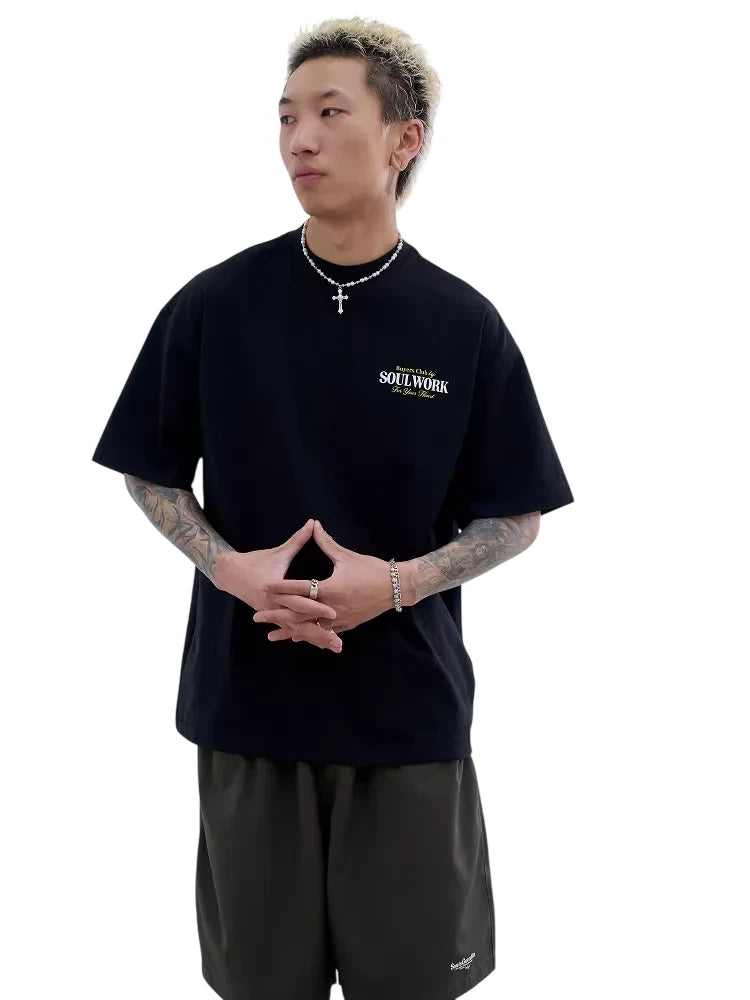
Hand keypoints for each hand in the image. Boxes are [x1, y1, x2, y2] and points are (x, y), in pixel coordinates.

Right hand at [213, 518, 341, 652]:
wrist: (230, 574)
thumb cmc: (256, 560)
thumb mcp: (278, 552)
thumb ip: (298, 540)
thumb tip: (313, 523)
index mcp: (275, 589)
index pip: (299, 599)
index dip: (317, 606)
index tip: (335, 612)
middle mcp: (274, 605)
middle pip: (299, 622)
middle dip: (319, 631)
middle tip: (338, 640)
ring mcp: (273, 613)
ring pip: (297, 630)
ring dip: (316, 639)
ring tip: (336, 646)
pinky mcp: (273, 617)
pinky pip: (291, 630)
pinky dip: (305, 637)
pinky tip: (320, 645)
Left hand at [252, 520, 400, 643]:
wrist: (396, 588)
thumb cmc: (372, 569)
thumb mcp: (347, 556)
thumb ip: (326, 543)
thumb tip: (314, 524)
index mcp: (331, 588)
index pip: (300, 588)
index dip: (280, 587)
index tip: (264, 587)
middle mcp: (332, 606)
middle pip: (299, 613)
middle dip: (277, 616)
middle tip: (257, 617)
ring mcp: (340, 618)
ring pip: (309, 628)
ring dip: (289, 631)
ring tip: (271, 635)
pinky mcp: (347, 625)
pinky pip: (323, 633)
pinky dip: (309, 635)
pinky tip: (297, 638)